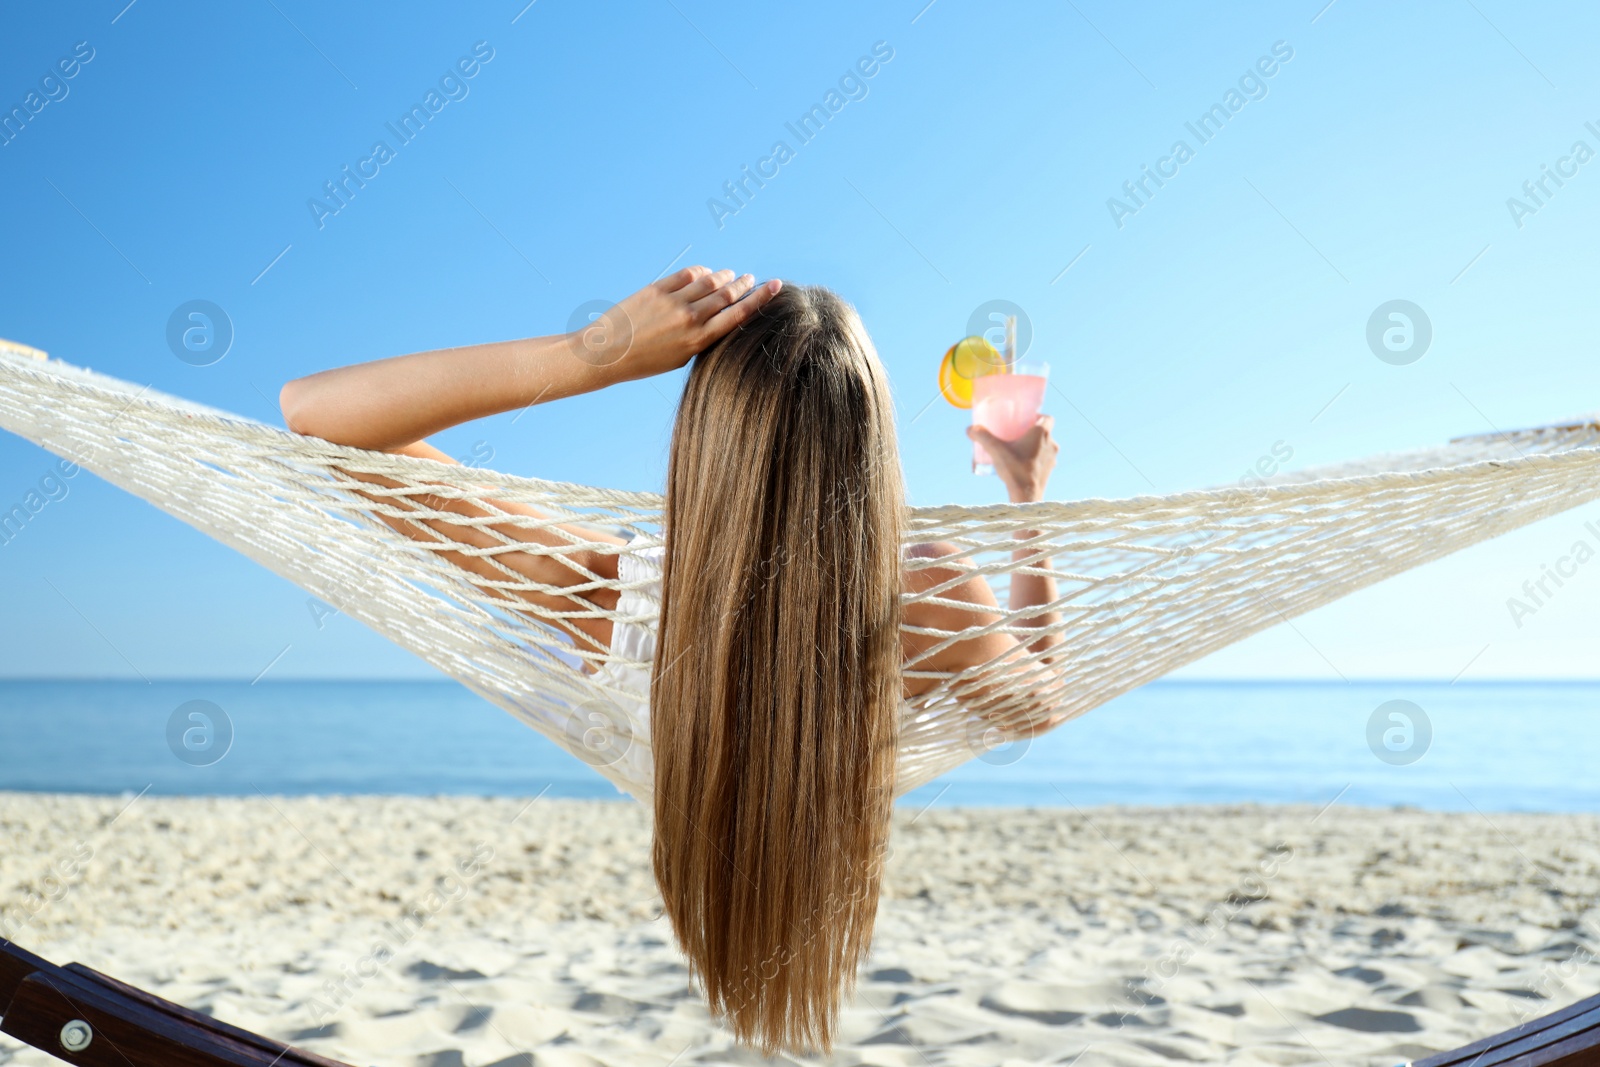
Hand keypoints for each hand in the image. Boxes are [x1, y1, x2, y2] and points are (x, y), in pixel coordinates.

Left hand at [571, 266, 781, 380]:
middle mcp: (690, 319)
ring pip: (710, 281)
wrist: (607, 353)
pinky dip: (700, 272)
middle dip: (743, 284)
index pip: (739, 314)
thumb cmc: (644, 360)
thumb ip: (699, 337)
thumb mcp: (679, 357)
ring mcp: (674, 302)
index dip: (760, 298)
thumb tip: (716, 314)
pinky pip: (687, 274)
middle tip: (751, 277)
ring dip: (724, 276)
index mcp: (699, 341)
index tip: (775, 285)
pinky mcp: (657, 289)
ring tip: (731, 274)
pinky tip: (705, 273)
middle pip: (727, 294)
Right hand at [967, 415, 1058, 502]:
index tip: (1025, 420)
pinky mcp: (1050, 471)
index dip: (1037, 416)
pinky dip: (1036, 459)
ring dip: (1035, 446)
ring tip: (1018, 450)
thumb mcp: (996, 450)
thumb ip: (982, 437)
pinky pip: (1044, 460)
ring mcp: (1053, 458)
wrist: (1026, 496)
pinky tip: (1023, 464)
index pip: (1047, 418)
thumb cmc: (1014, 469)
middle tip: (1017, 434)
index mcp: (1042, 433)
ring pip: (1045, 446)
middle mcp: (1052, 443)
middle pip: (1044, 432)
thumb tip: (969, 429)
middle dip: (1032, 432)